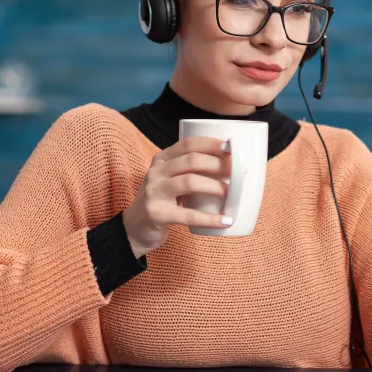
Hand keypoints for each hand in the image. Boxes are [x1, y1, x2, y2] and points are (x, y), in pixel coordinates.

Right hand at [122, 137, 233, 257]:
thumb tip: (229, 166)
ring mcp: (154, 192)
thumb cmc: (161, 201)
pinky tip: (226, 220)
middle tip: (238, 173)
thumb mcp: (169, 179)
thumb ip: (189, 170)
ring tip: (231, 194)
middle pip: (192, 160)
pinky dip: (210, 219)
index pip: (188, 144)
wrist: (134, 228)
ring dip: (215, 187)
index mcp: (161, 159)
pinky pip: (188, 215)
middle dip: (218, 164)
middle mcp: (156, 172)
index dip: (211, 143)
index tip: (231, 148)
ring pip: (189, 182)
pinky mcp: (157, 214)